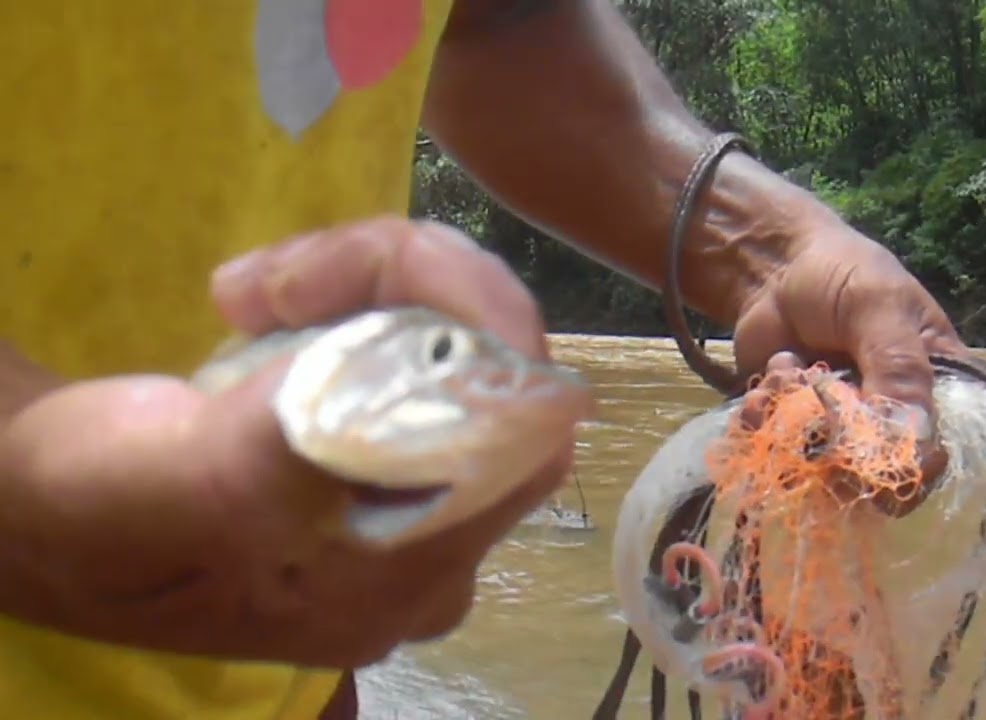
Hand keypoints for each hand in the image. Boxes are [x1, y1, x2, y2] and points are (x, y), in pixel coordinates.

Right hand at [0, 216, 578, 666]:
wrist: (34, 496)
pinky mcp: (373, 442)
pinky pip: (410, 342)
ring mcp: (404, 490)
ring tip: (249, 291)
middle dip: (403, 290)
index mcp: (404, 576)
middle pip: (494, 383)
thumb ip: (303, 454)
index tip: (374, 272)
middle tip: (278, 277)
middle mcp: (428, 544)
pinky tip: (264, 302)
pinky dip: (350, 293)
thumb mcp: (181, 487)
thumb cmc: (89, 504)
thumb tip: (449, 400)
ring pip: (453, 345)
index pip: (526, 443)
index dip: (479, 338)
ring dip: (362, 281)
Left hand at [731, 221, 972, 487]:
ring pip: (820, 465)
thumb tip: (912, 435)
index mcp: (932, 386)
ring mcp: (839, 428)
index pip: (936, 450)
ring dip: (793, 423)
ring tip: (786, 369)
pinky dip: (764, 423)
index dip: (909, 466)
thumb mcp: (879, 306)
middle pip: (875, 472)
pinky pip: (778, 452)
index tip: (874, 457)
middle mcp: (889, 417)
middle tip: (814, 405)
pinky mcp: (792, 428)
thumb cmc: (841, 274)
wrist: (772, 265)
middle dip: (837, 446)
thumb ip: (898, 365)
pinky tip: (761, 387)